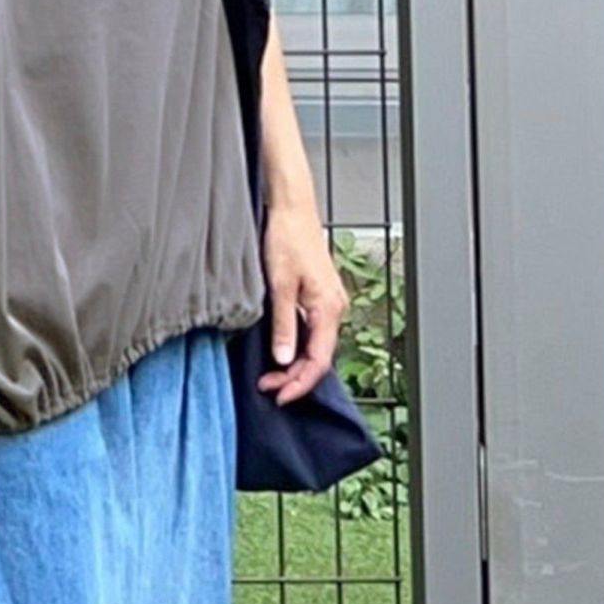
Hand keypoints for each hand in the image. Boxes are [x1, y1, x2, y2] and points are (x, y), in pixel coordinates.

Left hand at [256, 200, 349, 405]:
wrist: (291, 207)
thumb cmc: (286, 237)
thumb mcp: (279, 284)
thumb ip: (283, 324)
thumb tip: (283, 359)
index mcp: (329, 308)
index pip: (319, 360)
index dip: (299, 383)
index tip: (279, 396)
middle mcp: (335, 307)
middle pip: (320, 356)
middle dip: (295, 377)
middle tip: (268, 388)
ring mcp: (329, 301)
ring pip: (317, 344)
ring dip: (295, 363)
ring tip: (270, 374)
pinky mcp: (319, 294)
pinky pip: (313, 330)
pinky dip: (297, 345)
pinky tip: (281, 350)